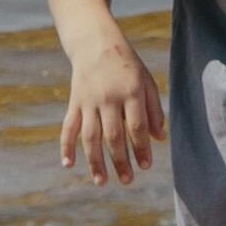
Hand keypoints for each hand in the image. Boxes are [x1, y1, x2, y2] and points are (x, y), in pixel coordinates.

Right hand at [60, 37, 167, 186]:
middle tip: (128, 181)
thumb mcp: (146, 82)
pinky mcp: (74, 102)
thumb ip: (154, 110)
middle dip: (121, 161)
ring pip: (90, 136)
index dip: (142, 148)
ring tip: (101, 182)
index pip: (137, 126)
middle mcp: (109, 98)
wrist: (96, 43)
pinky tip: (68, 165)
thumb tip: (159, 138)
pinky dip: (66, 146)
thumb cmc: (127, 66)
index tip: (146, 166)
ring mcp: (89, 101)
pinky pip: (68, 127)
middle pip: (114, 136)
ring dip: (95, 161)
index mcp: (131, 92)